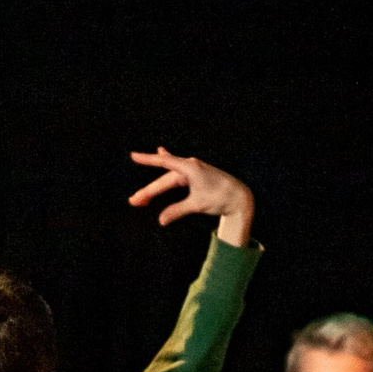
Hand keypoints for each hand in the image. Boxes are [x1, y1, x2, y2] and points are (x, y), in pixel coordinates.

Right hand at [128, 148, 254, 246]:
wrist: (239, 197)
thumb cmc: (220, 198)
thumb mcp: (197, 205)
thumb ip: (177, 211)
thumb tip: (161, 221)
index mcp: (190, 168)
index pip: (164, 162)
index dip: (147, 160)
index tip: (133, 156)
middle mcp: (190, 166)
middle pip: (164, 179)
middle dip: (149, 191)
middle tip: (134, 202)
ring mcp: (193, 170)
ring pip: (169, 179)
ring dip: (156, 188)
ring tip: (142, 197)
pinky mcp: (197, 175)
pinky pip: (177, 171)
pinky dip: (168, 166)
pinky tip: (162, 150)